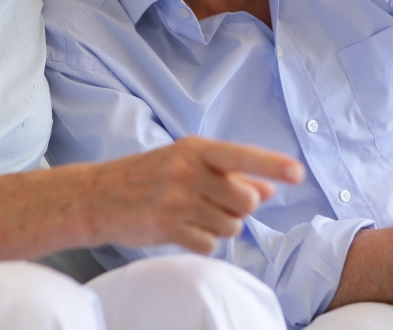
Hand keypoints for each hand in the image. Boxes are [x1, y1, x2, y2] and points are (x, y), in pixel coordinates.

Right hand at [75, 137, 303, 252]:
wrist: (95, 197)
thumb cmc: (146, 177)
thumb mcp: (186, 164)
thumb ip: (229, 175)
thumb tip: (268, 189)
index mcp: (195, 149)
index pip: (242, 156)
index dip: (273, 165)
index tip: (297, 173)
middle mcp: (187, 170)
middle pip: (245, 200)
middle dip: (239, 208)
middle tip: (215, 204)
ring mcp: (176, 199)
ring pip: (231, 225)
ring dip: (220, 226)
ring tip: (193, 215)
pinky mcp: (166, 226)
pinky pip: (210, 244)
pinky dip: (203, 242)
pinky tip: (182, 229)